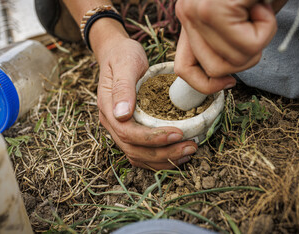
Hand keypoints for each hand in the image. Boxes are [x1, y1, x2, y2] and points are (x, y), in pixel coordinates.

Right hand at [92, 19, 196, 169]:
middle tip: (190, 147)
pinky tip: (177, 153)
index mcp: (108, 109)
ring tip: (188, 152)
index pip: (128, 133)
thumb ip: (123, 88)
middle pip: (134, 150)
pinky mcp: (128, 130)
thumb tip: (122, 114)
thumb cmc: (123, 55)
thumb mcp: (125, 64)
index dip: (153, 138)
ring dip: (163, 159)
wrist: (117, 53)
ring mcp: (119, 128)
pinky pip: (141, 152)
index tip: (178, 133)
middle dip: (163, 153)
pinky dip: (159, 157)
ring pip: (137, 155)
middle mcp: (112, 123)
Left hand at [174, 0, 276, 93]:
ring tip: (257, 8)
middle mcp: (186, 15)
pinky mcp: (214, 9)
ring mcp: (197, 12)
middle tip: (255, 27)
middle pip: (215, 70)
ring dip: (260, 39)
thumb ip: (225, 43)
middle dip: (246, 58)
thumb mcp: (238, 16)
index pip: (183, 69)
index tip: (230, 81)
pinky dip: (267, 28)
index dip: (207, 85)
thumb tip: (224, 76)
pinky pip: (250, 45)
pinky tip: (260, 4)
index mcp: (189, 19)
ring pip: (235, 61)